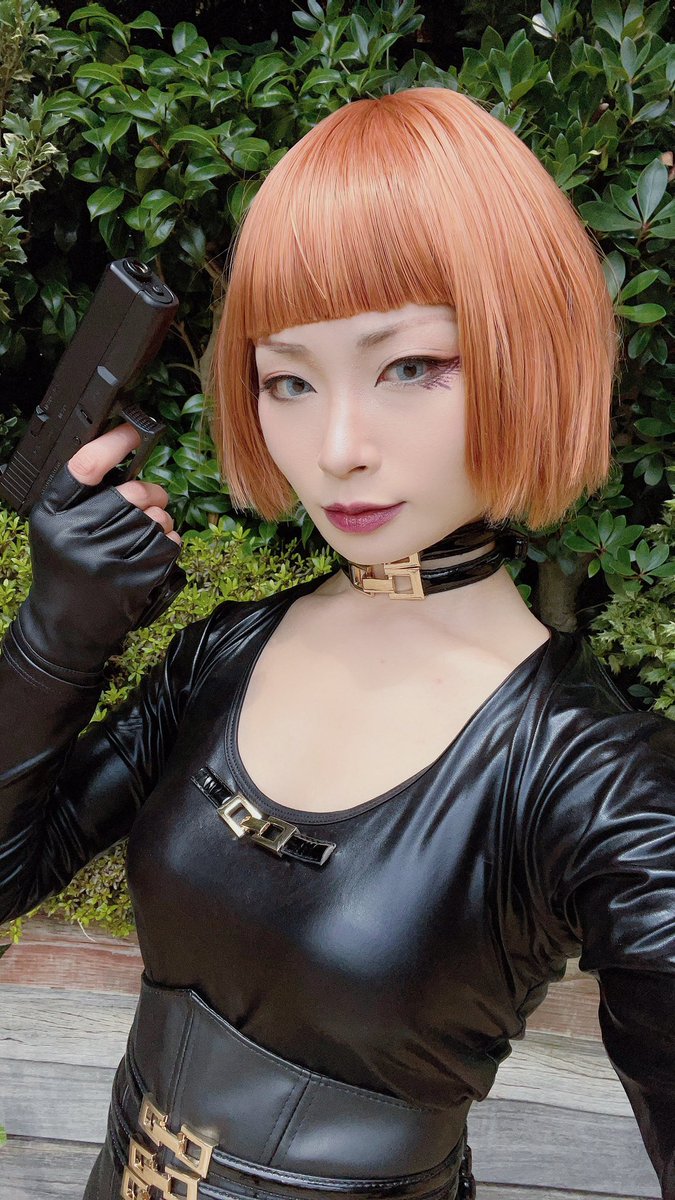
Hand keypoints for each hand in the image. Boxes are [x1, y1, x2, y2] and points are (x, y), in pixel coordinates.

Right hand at [14, 422, 187, 673]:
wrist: (64, 628)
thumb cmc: (64, 572)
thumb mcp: (54, 529)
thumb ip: (80, 499)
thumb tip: (126, 462)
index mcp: (51, 516)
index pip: (83, 467)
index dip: (112, 444)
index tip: (133, 431)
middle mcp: (75, 536)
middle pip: (131, 493)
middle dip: (150, 493)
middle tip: (153, 498)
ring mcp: (105, 560)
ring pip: (155, 519)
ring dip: (162, 521)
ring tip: (151, 531)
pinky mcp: (132, 581)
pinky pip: (168, 546)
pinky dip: (170, 543)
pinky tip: (157, 550)